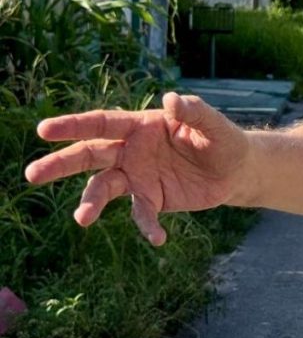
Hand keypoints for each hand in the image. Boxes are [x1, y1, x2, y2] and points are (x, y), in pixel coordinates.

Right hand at [25, 93, 249, 245]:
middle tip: (31, 175)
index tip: (44, 130)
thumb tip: (171, 99)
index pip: (103, 123)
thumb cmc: (221, 138)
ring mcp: (138, 176)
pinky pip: (142, 214)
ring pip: (104, 187)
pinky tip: (158, 238)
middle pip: (90, 155)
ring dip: (91, 203)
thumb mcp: (213, 124)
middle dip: (61, 163)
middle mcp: (132, 150)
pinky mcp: (152, 198)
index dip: (74, 125)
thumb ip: (193, 112)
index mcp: (141, 125)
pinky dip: (146, 225)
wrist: (235, 169)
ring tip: (82, 219)